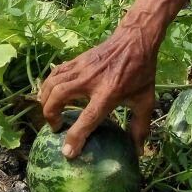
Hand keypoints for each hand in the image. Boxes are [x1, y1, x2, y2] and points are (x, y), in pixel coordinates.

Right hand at [38, 0, 191, 158]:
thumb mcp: (146, 100)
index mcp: (109, 93)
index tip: (67, 152)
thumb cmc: (141, 71)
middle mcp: (90, 80)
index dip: (75, 137)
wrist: (135, 39)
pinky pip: (54, 73)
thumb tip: (138, 152)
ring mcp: (81, 68)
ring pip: (51, 84)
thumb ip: (140, 126)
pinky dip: (48, 85)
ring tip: (50, 112)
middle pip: (58, 97)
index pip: (86, 119)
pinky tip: (50, 94)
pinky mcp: (76, 60)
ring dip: (45, 100)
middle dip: (50, 115)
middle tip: (56, 127)